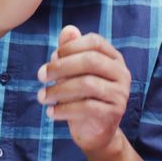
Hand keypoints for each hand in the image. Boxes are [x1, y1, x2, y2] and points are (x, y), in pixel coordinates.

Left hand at [37, 25, 129, 151]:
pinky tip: (51, 112)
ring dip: (58, 90)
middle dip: (61, 67)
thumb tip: (68, 29)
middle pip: (90, 61)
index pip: (94, 41)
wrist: (95, 131)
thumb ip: (69, 51)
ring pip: (87, 84)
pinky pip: (87, 107)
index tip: (52, 57)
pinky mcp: (114, 113)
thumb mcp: (72, 72)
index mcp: (113, 58)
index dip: (70, 47)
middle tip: (40, 76)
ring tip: (41, 96)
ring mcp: (120, 93)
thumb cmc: (81, 96)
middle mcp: (121, 73)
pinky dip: (64, 109)